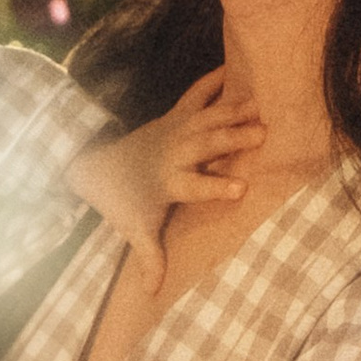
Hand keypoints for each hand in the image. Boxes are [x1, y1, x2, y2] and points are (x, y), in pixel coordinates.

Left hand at [66, 66, 263, 289]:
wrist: (97, 166)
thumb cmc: (124, 202)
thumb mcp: (136, 230)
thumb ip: (149, 258)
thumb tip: (153, 293)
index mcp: (167, 182)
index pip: (194, 185)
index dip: (215, 187)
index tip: (242, 189)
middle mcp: (173, 152)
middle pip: (204, 144)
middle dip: (231, 138)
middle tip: (263, 134)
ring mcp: (174, 130)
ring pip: (206, 118)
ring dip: (233, 110)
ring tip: (262, 104)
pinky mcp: (175, 115)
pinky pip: (196, 94)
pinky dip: (214, 80)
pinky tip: (234, 67)